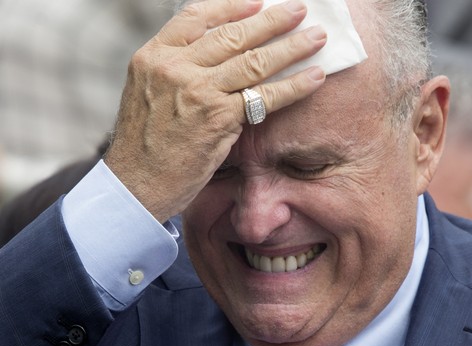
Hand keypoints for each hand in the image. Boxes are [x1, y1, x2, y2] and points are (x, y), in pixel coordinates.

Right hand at [104, 0, 326, 222]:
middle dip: (272, 20)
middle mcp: (175, 68)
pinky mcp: (219, 118)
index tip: (258, 1)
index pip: (196, 16)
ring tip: (317, 38)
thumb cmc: (143, 144)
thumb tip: (216, 57)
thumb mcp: (147, 92)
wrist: (137, 183)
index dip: (231, 6)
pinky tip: (315, 77)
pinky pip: (266, 95)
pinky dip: (294, 85)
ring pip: (254, 60)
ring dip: (292, 47)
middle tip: (298, 10)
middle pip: (233, 35)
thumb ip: (177, 70)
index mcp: (154, 56)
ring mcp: (198, 91)